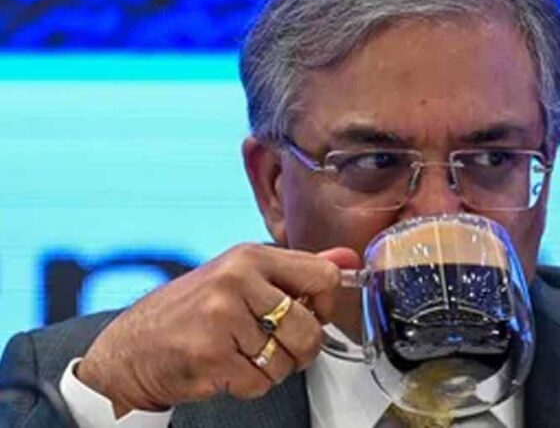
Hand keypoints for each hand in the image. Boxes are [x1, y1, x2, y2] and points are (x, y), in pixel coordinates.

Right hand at [76, 244, 361, 416]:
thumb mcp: (242, 277)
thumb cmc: (190, 312)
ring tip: (242, 355)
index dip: (325, 305)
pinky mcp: (210, 355)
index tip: (309, 314)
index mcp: (250, 256)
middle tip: (278, 346)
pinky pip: (260, 383)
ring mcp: (222, 317)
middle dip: (302, 349)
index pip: (323, 276)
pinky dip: (249, 385)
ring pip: (287, 361)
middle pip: (311, 328)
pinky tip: (226, 369)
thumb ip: (297, 271)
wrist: (130, 349)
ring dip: (271, 369)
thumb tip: (348, 258)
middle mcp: (237, 280)